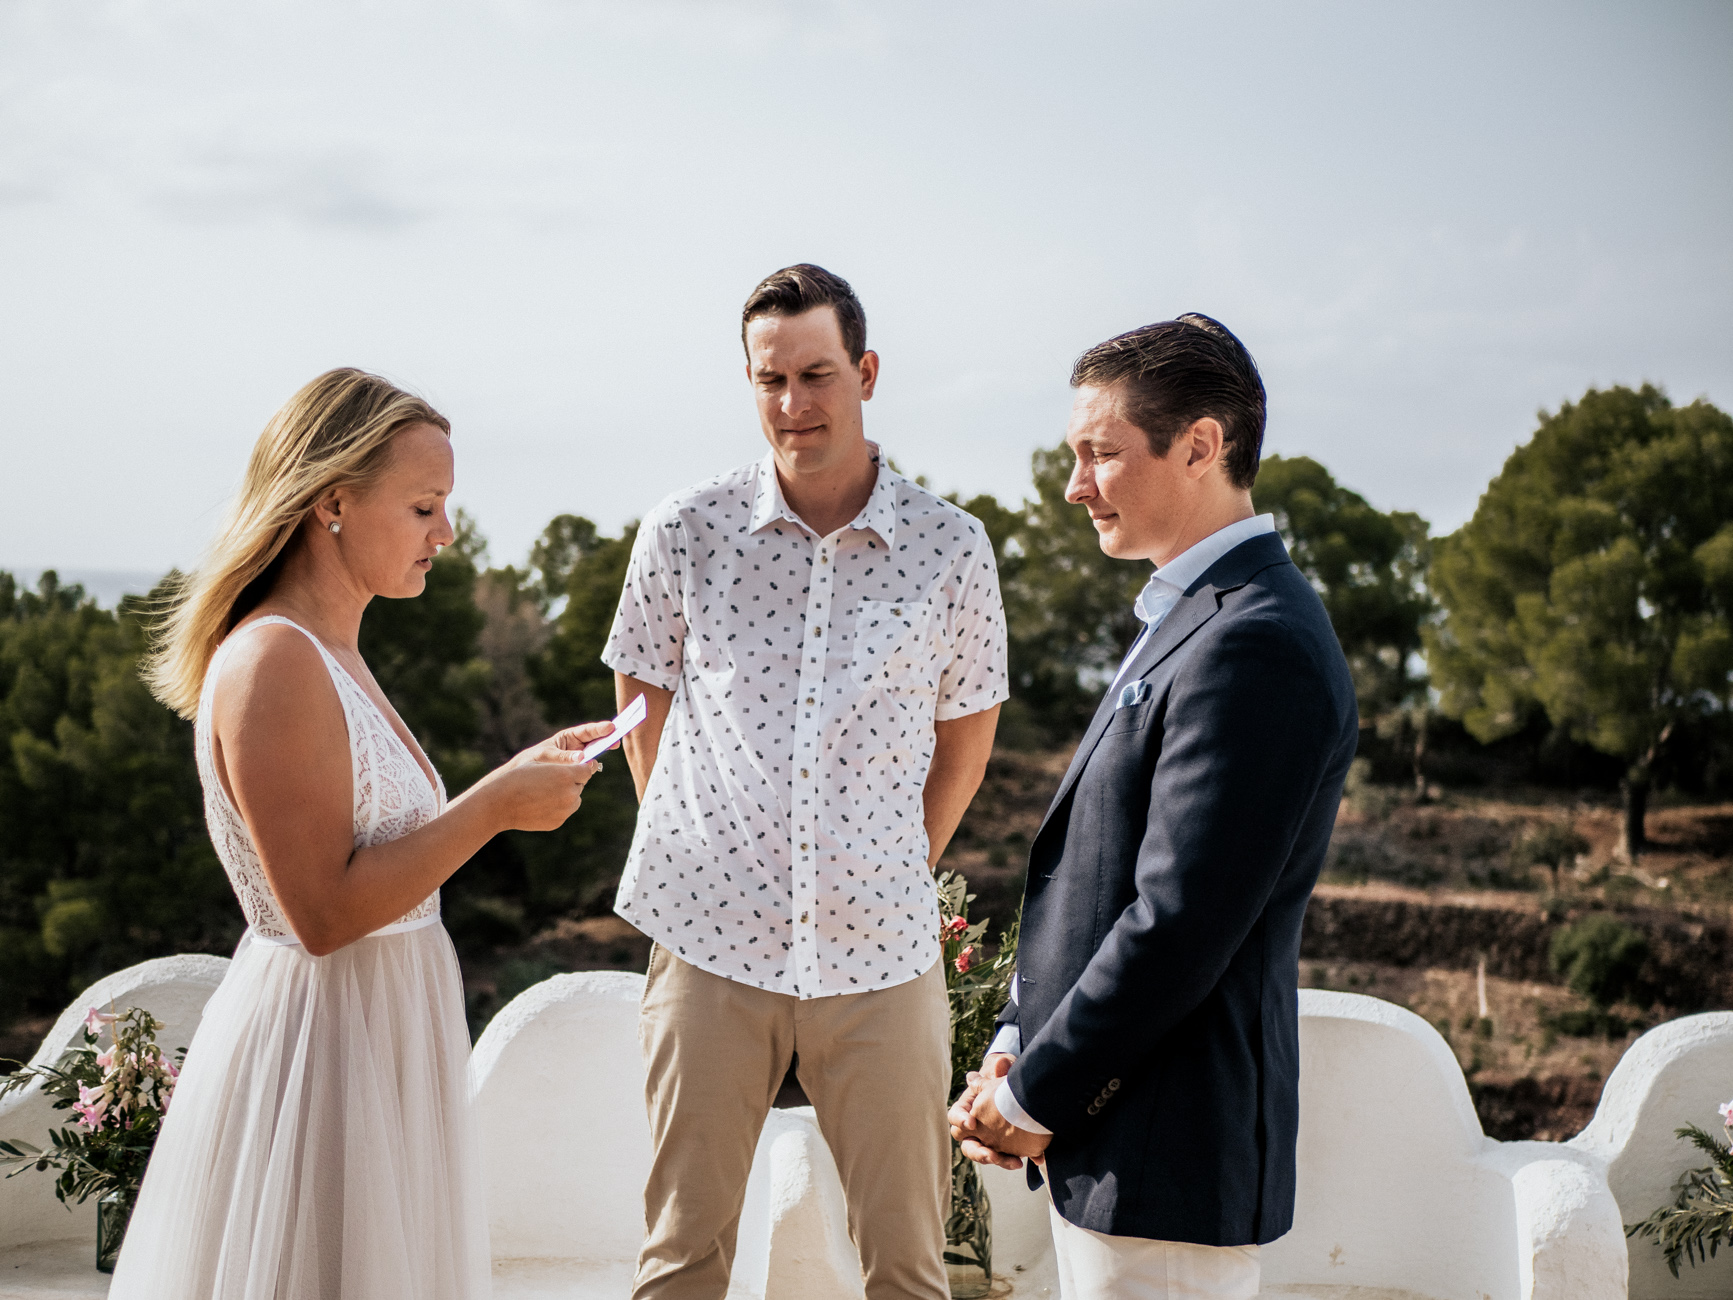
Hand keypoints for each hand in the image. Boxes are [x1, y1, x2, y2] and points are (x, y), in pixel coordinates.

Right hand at [484, 723, 610, 831]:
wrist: (501, 803)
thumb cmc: (518, 778)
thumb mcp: (541, 764)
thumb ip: (564, 765)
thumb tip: (585, 769)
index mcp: (566, 775)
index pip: (587, 770)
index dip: (583, 767)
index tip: (580, 766)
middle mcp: (570, 794)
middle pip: (581, 785)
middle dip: (572, 781)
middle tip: (554, 779)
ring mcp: (565, 810)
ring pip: (575, 799)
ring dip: (567, 795)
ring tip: (546, 792)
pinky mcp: (559, 821)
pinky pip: (565, 811)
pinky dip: (558, 807)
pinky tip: (541, 803)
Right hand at [948, 1054, 1042, 1169]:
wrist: (1023, 1088)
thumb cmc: (1005, 1075)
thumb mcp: (1003, 1069)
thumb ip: (1000, 1068)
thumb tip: (999, 1064)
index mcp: (968, 1107)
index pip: (955, 1116)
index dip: (961, 1120)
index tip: (972, 1122)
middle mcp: (975, 1127)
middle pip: (967, 1144)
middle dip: (978, 1151)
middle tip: (991, 1154)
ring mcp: (989, 1138)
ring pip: (984, 1155)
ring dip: (997, 1160)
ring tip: (1013, 1161)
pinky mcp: (1003, 1147)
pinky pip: (1003, 1158)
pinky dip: (1011, 1160)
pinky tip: (1023, 1160)